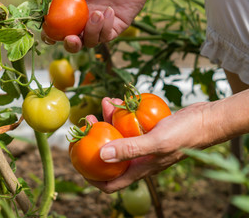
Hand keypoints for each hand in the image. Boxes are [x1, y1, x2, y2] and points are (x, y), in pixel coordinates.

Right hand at [40, 0, 173, 52]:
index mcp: (72, 12)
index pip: (59, 29)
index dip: (51, 36)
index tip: (48, 35)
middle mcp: (85, 22)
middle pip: (74, 44)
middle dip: (71, 45)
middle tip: (71, 38)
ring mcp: (100, 27)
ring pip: (91, 42)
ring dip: (92, 31)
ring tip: (98, 12)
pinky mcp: (115, 29)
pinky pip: (107, 36)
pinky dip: (106, 27)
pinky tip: (109, 10)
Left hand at [86, 97, 214, 192]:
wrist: (206, 120)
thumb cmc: (185, 134)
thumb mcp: (156, 142)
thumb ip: (130, 149)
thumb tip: (101, 155)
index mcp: (139, 169)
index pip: (110, 184)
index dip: (92, 179)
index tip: (79, 162)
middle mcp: (138, 159)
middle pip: (109, 154)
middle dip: (95, 140)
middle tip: (88, 122)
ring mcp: (142, 144)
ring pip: (118, 135)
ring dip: (108, 120)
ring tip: (104, 103)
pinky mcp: (146, 130)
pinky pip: (128, 123)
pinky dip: (121, 113)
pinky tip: (117, 101)